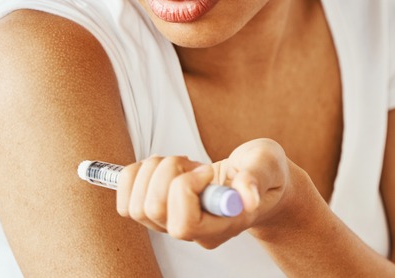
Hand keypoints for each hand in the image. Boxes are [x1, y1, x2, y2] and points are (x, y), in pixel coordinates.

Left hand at [115, 138, 292, 248]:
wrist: (258, 178)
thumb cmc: (264, 173)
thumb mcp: (268, 166)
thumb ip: (257, 178)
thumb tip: (248, 197)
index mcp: (221, 226)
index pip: (184, 225)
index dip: (185, 190)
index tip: (206, 169)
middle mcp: (193, 231)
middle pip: (152, 211)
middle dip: (166, 172)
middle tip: (191, 162)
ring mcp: (173, 222)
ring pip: (136, 206)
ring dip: (151, 171)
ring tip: (179, 163)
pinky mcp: (159, 209)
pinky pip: (126, 199)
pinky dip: (136, 174)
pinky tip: (162, 166)